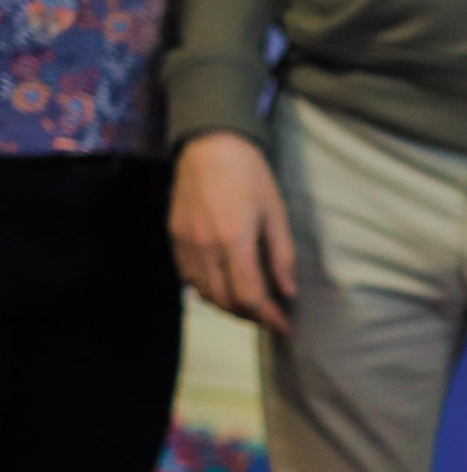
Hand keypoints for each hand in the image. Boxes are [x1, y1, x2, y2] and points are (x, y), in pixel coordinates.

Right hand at [169, 131, 296, 332]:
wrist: (209, 145)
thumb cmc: (250, 177)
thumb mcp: (276, 215)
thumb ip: (282, 257)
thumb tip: (288, 293)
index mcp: (234, 240)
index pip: (248, 297)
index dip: (268, 317)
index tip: (284, 326)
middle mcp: (204, 247)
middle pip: (224, 301)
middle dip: (250, 316)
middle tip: (270, 316)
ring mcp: (184, 243)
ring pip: (203, 293)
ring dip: (228, 305)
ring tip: (251, 304)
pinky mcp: (173, 237)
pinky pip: (188, 277)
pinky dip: (207, 289)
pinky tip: (225, 284)